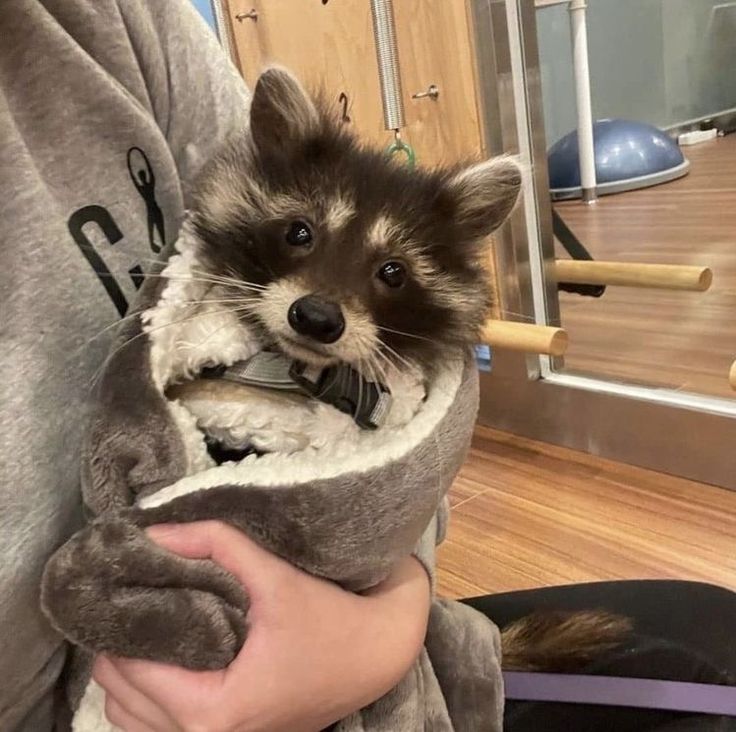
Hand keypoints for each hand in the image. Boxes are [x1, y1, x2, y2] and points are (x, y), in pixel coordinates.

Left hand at [92, 521, 430, 731]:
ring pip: (127, 716)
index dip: (122, 620)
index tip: (126, 579)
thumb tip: (152, 531)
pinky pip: (151, 727)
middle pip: (117, 695)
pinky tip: (168, 654)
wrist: (373, 656)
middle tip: (139, 595)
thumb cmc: (329, 618)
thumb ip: (214, 544)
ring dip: (130, 669)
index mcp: (214, 711)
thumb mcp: (274, 576)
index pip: (128, 668)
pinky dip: (146, 693)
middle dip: (122, 641)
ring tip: (151, 622)